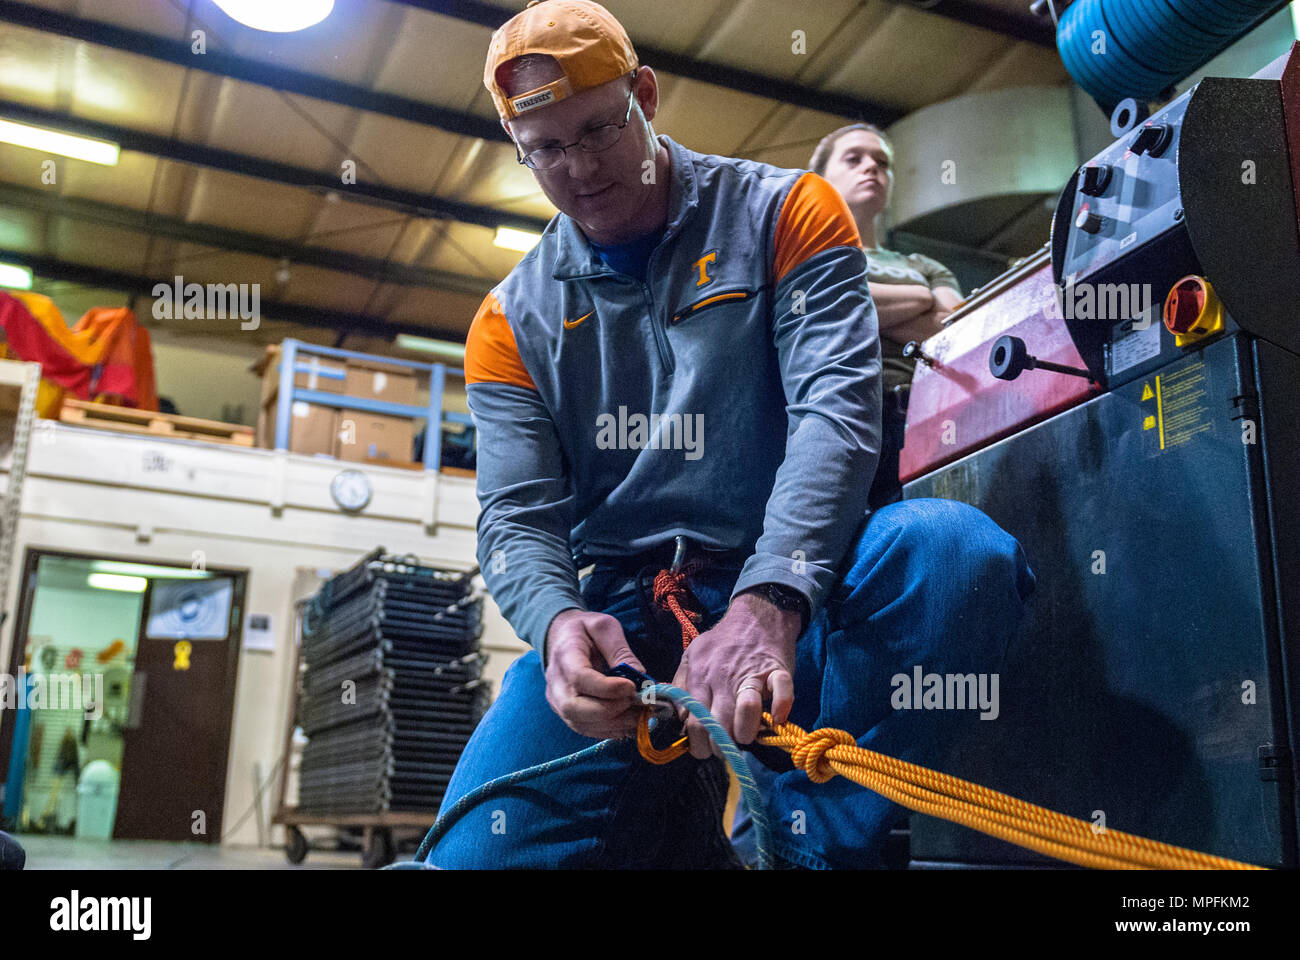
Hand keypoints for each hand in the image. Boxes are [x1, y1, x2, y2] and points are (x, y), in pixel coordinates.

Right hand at [544, 609, 644, 739]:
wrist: (561, 637)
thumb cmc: (585, 630)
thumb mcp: (604, 627)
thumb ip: (620, 650)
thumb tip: (640, 676)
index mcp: (564, 655)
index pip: (579, 678)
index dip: (606, 688)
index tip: (632, 687)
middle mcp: (556, 683)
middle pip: (574, 708)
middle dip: (609, 711)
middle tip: (636, 703)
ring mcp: (558, 701)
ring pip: (581, 723)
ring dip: (613, 724)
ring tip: (639, 715)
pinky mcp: (567, 713)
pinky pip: (586, 729)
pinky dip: (610, 730)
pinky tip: (629, 722)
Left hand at [670, 591, 797, 758]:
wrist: (758, 614)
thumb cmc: (724, 640)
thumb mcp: (692, 655)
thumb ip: (681, 685)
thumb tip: (678, 718)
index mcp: (700, 676)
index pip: (694, 721)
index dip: (699, 744)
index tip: (705, 750)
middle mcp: (723, 677)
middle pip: (718, 724)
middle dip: (722, 746)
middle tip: (726, 748)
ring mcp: (751, 673)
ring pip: (746, 710)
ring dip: (746, 732)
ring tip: (746, 735)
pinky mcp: (778, 670)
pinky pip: (783, 693)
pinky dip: (781, 709)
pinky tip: (776, 718)